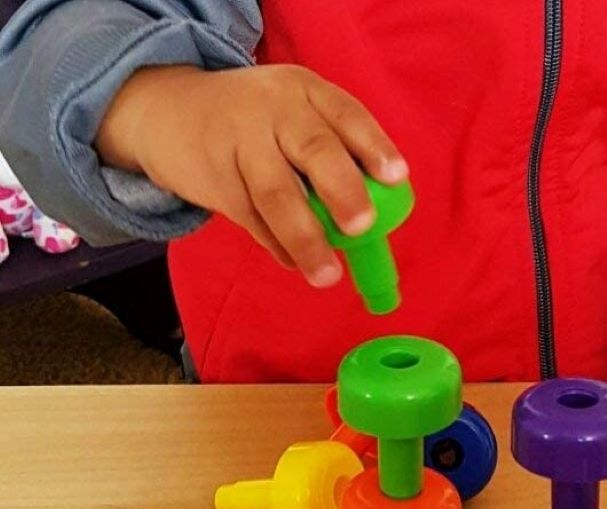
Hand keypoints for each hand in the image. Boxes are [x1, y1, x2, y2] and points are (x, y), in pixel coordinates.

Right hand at [96, 64, 408, 286]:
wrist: (166, 110)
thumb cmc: (256, 123)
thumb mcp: (293, 111)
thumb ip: (333, 150)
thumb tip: (380, 216)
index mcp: (306, 91)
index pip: (347, 114)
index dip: (373, 146)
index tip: (397, 178)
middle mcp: (275, 110)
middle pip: (312, 148)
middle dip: (341, 189)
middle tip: (362, 226)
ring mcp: (240, 143)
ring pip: (278, 195)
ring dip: (306, 239)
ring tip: (328, 276)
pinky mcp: (215, 180)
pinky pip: (253, 220)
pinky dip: (277, 246)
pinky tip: (295, 262)